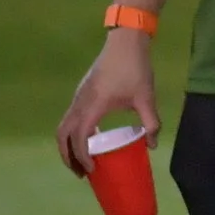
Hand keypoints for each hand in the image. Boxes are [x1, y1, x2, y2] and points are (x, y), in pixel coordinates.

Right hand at [56, 29, 160, 174]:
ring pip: (63, 125)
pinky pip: (69, 117)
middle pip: (62, 135)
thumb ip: (151, 123)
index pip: (79, 138)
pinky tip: (88, 138)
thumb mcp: (146, 98)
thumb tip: (152, 146)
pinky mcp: (81, 91)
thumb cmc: (135, 68)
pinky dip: (72, 133)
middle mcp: (80, 102)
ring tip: (81, 160)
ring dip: (67, 145)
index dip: (82, 157)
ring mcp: (78, 95)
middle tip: (81, 173)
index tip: (91, 170)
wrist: (125, 41)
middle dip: (68, 156)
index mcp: (93, 106)